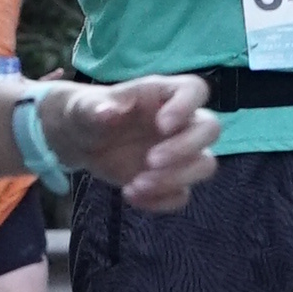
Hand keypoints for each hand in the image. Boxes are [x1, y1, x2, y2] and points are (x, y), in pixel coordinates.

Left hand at [44, 71, 218, 211]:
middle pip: (210, 129)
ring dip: (176, 179)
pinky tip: (130, 195)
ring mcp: (179, 152)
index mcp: (162, 94)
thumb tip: (109, 112)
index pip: (195, 89)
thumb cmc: (88, 114)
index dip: (187, 106)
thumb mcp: (84, 108)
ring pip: (204, 165)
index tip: (162, 125)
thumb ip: (96, 108)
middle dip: (184, 149)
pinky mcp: (170, 179)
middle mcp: (179, 121)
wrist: (82, 140)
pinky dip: (160, 201)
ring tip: (137, 185)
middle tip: (150, 161)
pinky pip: (182, 195)